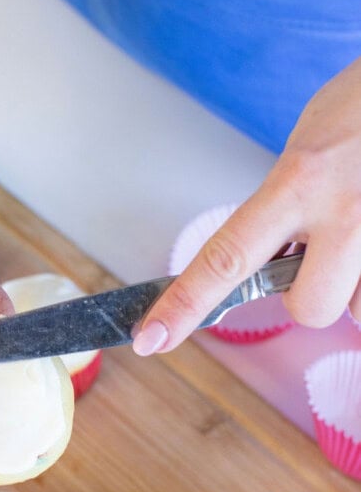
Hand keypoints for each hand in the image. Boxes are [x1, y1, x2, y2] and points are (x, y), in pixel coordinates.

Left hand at [133, 56, 360, 354]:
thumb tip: (262, 264)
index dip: (184, 305)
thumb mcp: (304, 153)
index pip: (225, 258)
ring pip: (356, 308)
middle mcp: (343, 211)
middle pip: (308, 309)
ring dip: (354, 281)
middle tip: (320, 251)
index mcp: (298, 182)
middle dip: (309, 294)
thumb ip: (278, 211)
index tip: (151, 338)